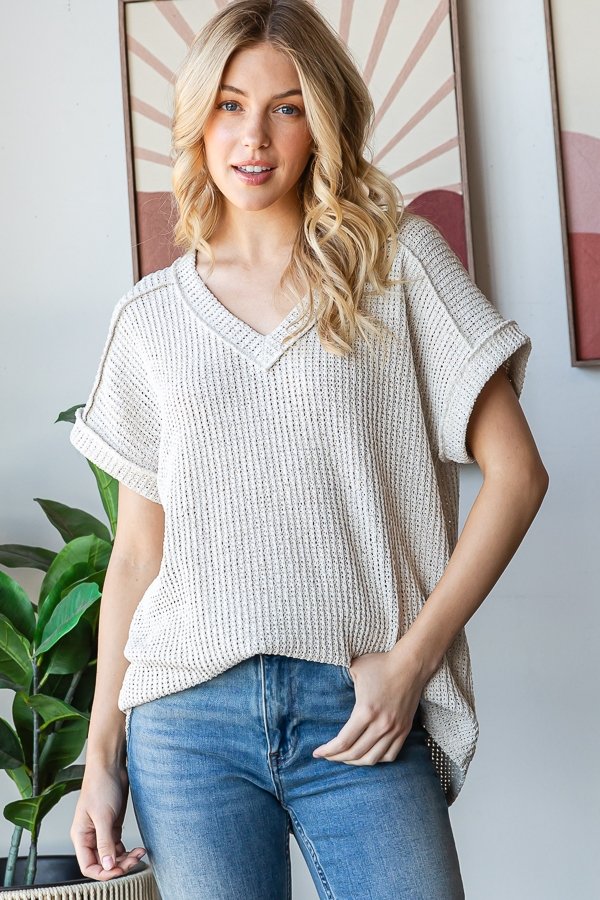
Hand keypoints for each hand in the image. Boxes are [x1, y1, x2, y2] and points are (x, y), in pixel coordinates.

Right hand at [70, 761, 146, 880]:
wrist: (110, 766)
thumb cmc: (100, 786)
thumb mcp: (103, 816)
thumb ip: (105, 842)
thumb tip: (108, 866)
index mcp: (81, 836)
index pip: (88, 866)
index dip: (103, 872)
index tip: (120, 870)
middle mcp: (90, 836)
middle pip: (102, 863)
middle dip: (119, 865)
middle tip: (135, 859)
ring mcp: (102, 831)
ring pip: (112, 856)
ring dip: (125, 858)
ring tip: (139, 853)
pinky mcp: (112, 825)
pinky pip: (118, 846)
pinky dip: (127, 850)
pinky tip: (138, 849)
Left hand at [312, 648, 426, 764]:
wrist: (411, 665)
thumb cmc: (380, 664)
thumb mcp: (354, 669)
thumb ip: (339, 680)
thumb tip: (322, 685)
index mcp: (366, 711)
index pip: (343, 742)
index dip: (328, 751)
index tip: (317, 753)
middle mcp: (381, 724)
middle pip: (355, 753)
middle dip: (337, 758)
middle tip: (327, 756)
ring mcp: (395, 729)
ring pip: (372, 758)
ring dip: (355, 762)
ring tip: (344, 758)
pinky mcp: (404, 730)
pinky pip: (390, 755)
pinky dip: (376, 759)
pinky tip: (366, 755)